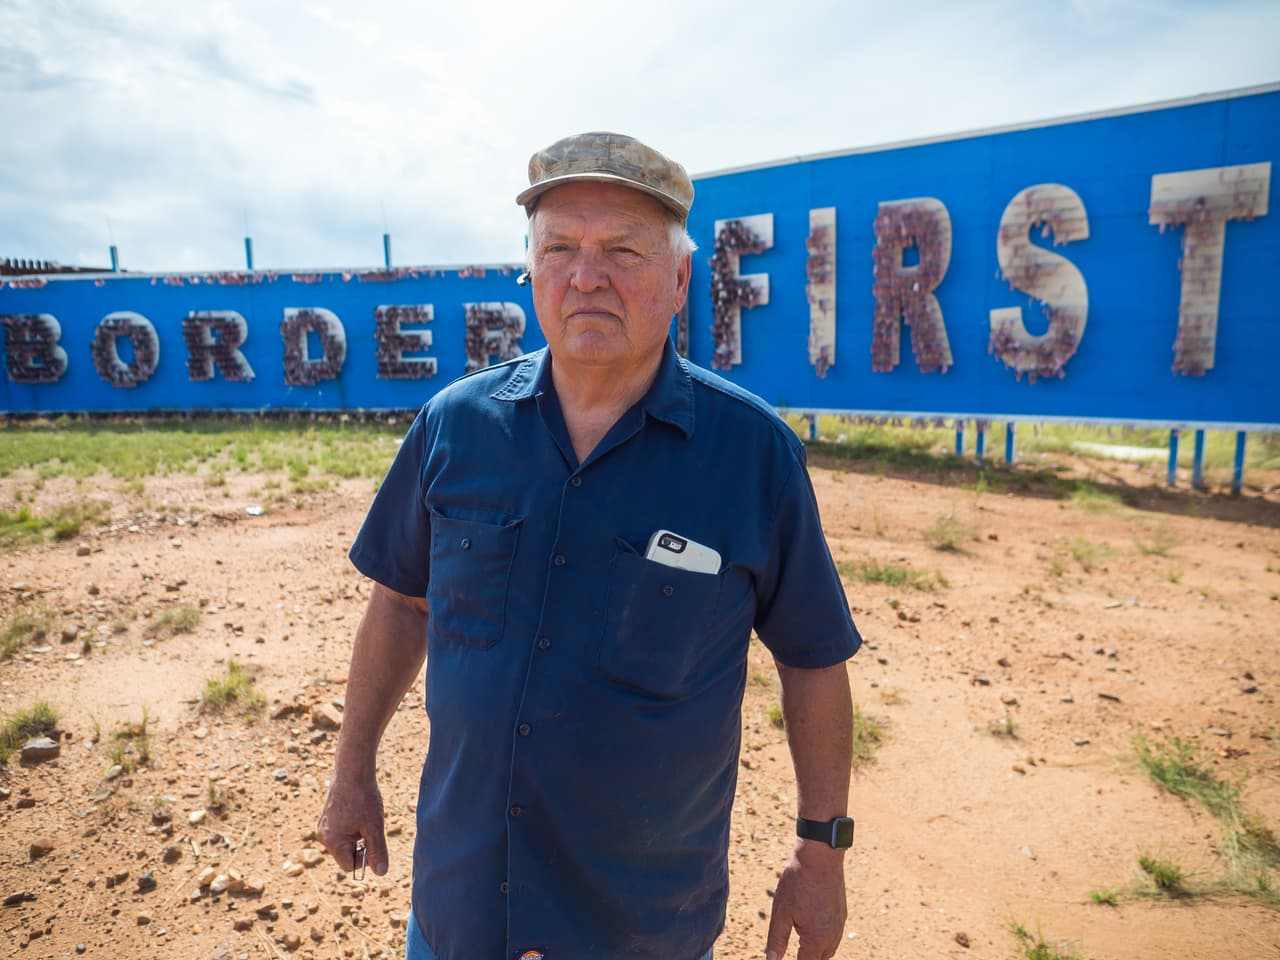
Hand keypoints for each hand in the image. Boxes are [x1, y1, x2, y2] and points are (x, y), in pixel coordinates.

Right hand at [317, 772, 388, 876]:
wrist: (352, 770)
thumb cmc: (363, 798)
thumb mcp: (374, 827)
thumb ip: (377, 851)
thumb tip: (381, 872)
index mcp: (332, 841)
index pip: (348, 865)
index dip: (364, 859)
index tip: (374, 843)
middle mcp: (323, 836)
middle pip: (346, 854)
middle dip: (361, 846)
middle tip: (371, 827)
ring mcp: (324, 826)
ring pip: (345, 842)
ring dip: (358, 835)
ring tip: (365, 817)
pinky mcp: (327, 817)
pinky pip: (341, 831)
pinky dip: (353, 827)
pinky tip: (359, 811)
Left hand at [765, 840, 846, 959]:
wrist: (820, 856)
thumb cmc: (798, 882)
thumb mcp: (781, 912)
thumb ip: (776, 940)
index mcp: (816, 939)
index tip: (783, 959)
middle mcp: (832, 935)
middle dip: (806, 959)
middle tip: (794, 952)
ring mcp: (840, 924)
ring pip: (829, 950)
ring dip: (816, 952)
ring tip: (802, 948)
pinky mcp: (842, 913)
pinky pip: (834, 935)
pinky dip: (824, 940)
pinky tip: (814, 931)